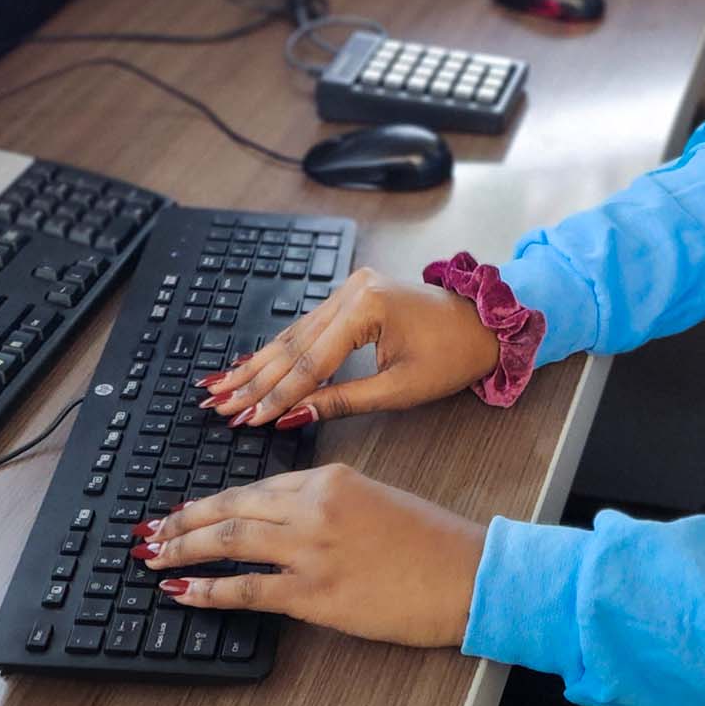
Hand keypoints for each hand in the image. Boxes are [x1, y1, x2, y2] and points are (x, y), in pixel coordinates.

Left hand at [134, 465, 486, 647]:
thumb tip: (283, 522)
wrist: (465, 573)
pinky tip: (185, 592)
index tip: (184, 510)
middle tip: (152, 532)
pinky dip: (209, 590)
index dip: (211, 501)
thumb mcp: (375, 499)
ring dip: (184, 549)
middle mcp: (315, 506)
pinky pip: (248, 589)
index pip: (256, 487)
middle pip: (233, 508)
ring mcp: (312, 549)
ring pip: (231, 541)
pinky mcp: (316, 593)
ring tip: (155, 557)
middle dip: (184, 521)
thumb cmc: (431, 541)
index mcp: (331, 477)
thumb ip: (327, 503)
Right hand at [198, 266, 502, 429]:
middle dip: (254, 378)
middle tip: (218, 403)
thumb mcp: (399, 389)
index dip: (276, 394)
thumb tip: (294, 416)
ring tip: (222, 386)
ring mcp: (351, 288)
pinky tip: (252, 363)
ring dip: (259, 364)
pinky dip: (281, 350)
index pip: (310, 361)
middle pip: (293, 343)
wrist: (486, 325)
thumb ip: (342, 400)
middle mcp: (353, 289)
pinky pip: (310, 327)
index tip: (245, 417)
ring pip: (295, 334)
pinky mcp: (353, 295)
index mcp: (367, 306)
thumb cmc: (453, 356)